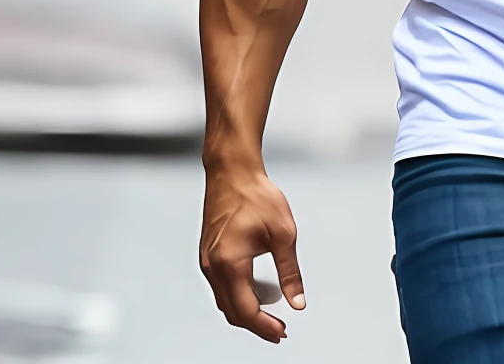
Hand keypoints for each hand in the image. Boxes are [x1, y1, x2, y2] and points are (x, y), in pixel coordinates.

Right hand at [199, 156, 305, 341]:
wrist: (233, 171)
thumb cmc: (254, 194)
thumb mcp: (283, 233)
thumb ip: (290, 271)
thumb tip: (297, 300)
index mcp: (229, 263)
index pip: (246, 310)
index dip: (265, 326)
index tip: (281, 332)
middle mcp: (212, 266)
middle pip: (232, 311)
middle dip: (255, 325)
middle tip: (277, 329)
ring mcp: (206, 261)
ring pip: (223, 301)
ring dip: (244, 312)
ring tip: (268, 315)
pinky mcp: (207, 254)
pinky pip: (220, 287)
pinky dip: (236, 296)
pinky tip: (252, 293)